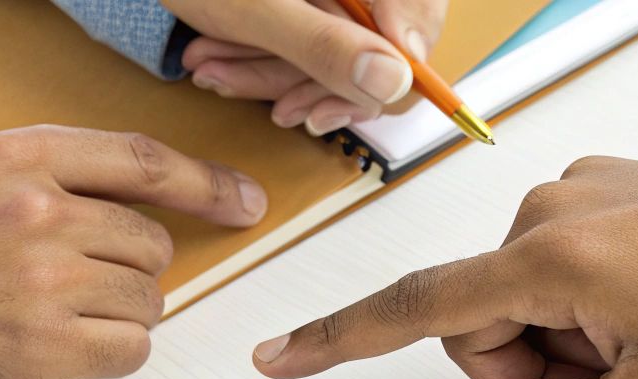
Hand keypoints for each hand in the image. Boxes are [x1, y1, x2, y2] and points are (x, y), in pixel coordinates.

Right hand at [0, 124, 265, 378]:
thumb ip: (18, 182)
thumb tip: (91, 202)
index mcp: (8, 159)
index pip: (140, 160)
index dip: (205, 182)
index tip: (241, 199)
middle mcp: (33, 211)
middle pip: (149, 243)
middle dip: (131, 274)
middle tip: (83, 296)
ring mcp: (40, 280)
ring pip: (146, 301)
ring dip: (118, 321)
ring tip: (56, 329)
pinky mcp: (40, 350)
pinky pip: (128, 353)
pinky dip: (110, 361)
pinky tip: (64, 359)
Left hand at [167, 0, 445, 134]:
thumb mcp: (256, 7)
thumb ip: (325, 45)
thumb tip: (393, 83)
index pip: (419, 16)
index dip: (403, 65)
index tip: (366, 95)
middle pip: (377, 43)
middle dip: (318, 82)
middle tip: (280, 108)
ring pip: (332, 49)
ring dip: (274, 75)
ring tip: (217, 74)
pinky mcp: (303, 3)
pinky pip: (302, 41)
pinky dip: (261, 59)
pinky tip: (218, 63)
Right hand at [251, 129, 637, 378]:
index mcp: (548, 258)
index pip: (414, 313)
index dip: (335, 344)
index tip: (278, 357)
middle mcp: (547, 211)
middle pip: (481, 327)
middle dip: (533, 372)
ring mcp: (577, 197)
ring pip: (525, 304)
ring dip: (571, 343)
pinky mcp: (605, 196)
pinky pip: (564, 272)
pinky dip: (595, 310)